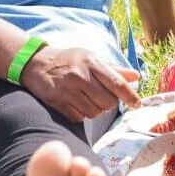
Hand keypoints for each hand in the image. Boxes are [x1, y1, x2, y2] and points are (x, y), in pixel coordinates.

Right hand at [21, 46, 140, 122]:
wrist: (37, 64)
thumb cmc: (70, 60)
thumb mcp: (92, 58)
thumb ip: (114, 69)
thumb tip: (136, 77)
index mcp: (91, 62)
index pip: (116, 82)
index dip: (129, 95)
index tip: (137, 104)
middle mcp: (80, 76)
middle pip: (107, 102)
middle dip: (110, 103)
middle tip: (104, 97)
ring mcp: (68, 91)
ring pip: (95, 112)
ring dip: (96, 109)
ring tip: (89, 99)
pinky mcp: (57, 103)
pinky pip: (79, 118)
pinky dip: (82, 114)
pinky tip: (77, 103)